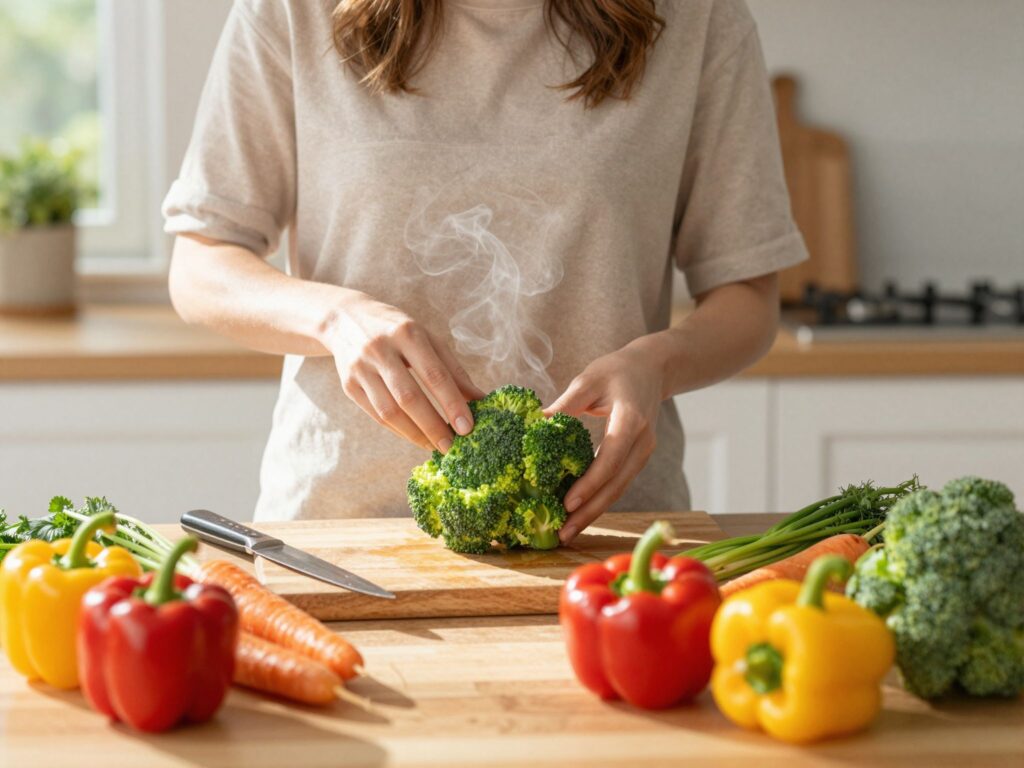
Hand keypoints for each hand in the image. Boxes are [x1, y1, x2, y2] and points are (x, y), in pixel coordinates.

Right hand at [325, 292, 484, 450]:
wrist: (344, 318)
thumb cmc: (397, 330)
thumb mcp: (427, 339)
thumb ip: (453, 370)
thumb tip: (480, 399)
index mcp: (407, 333)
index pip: (434, 374)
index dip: (452, 403)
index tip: (467, 428)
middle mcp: (381, 349)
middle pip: (409, 397)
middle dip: (433, 426)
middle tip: (451, 446)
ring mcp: (360, 368)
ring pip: (389, 411)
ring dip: (415, 434)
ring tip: (434, 445)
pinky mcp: (348, 385)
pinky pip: (375, 415)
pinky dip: (398, 430)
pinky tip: (414, 437)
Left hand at [546, 342, 665, 543]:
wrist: (652, 368)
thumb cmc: (616, 370)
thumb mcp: (588, 380)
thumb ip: (564, 406)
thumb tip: (534, 428)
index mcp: (631, 420)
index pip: (610, 458)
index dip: (589, 484)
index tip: (566, 503)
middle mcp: (643, 441)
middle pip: (616, 484)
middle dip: (589, 511)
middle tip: (562, 534)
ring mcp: (644, 452)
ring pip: (619, 489)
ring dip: (594, 512)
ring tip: (566, 532)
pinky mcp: (638, 457)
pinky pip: (618, 483)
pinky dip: (599, 500)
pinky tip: (579, 513)